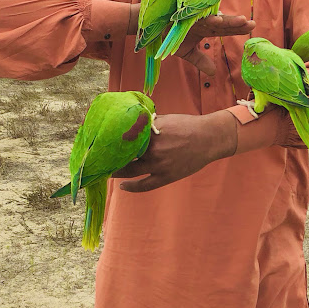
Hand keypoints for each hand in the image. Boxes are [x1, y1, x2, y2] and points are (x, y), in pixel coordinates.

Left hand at [113, 111, 237, 192]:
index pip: (125, 138)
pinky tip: (122, 186)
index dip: (112, 141)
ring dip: (116, 171)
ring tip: (106, 171)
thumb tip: (133, 124)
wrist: (209, 138)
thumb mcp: (166, 119)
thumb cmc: (188, 125)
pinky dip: (132, 187)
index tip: (102, 143)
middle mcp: (152, 150)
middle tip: (99, 159)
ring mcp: (159, 165)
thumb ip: (149, 124)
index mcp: (151, 133)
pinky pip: (145, 185)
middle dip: (110, 157)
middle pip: (124, 156)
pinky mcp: (166, 176)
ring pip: (130, 171)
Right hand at [175, 14, 255, 74]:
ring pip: (213, 18)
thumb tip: (214, 74)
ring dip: (227, 19)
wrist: (151, 30)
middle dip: (237, 24)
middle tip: (252, 23)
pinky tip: (217, 17)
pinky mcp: (183, 15)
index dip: (237, 29)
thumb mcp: (187, 52)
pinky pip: (197, 16)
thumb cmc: (169, 37)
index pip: (225, 29)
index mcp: (205, 29)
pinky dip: (206, 16)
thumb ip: (200, 60)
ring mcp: (193, 17)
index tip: (251, 28)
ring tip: (241, 20)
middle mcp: (202, 21)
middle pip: (223, 23)